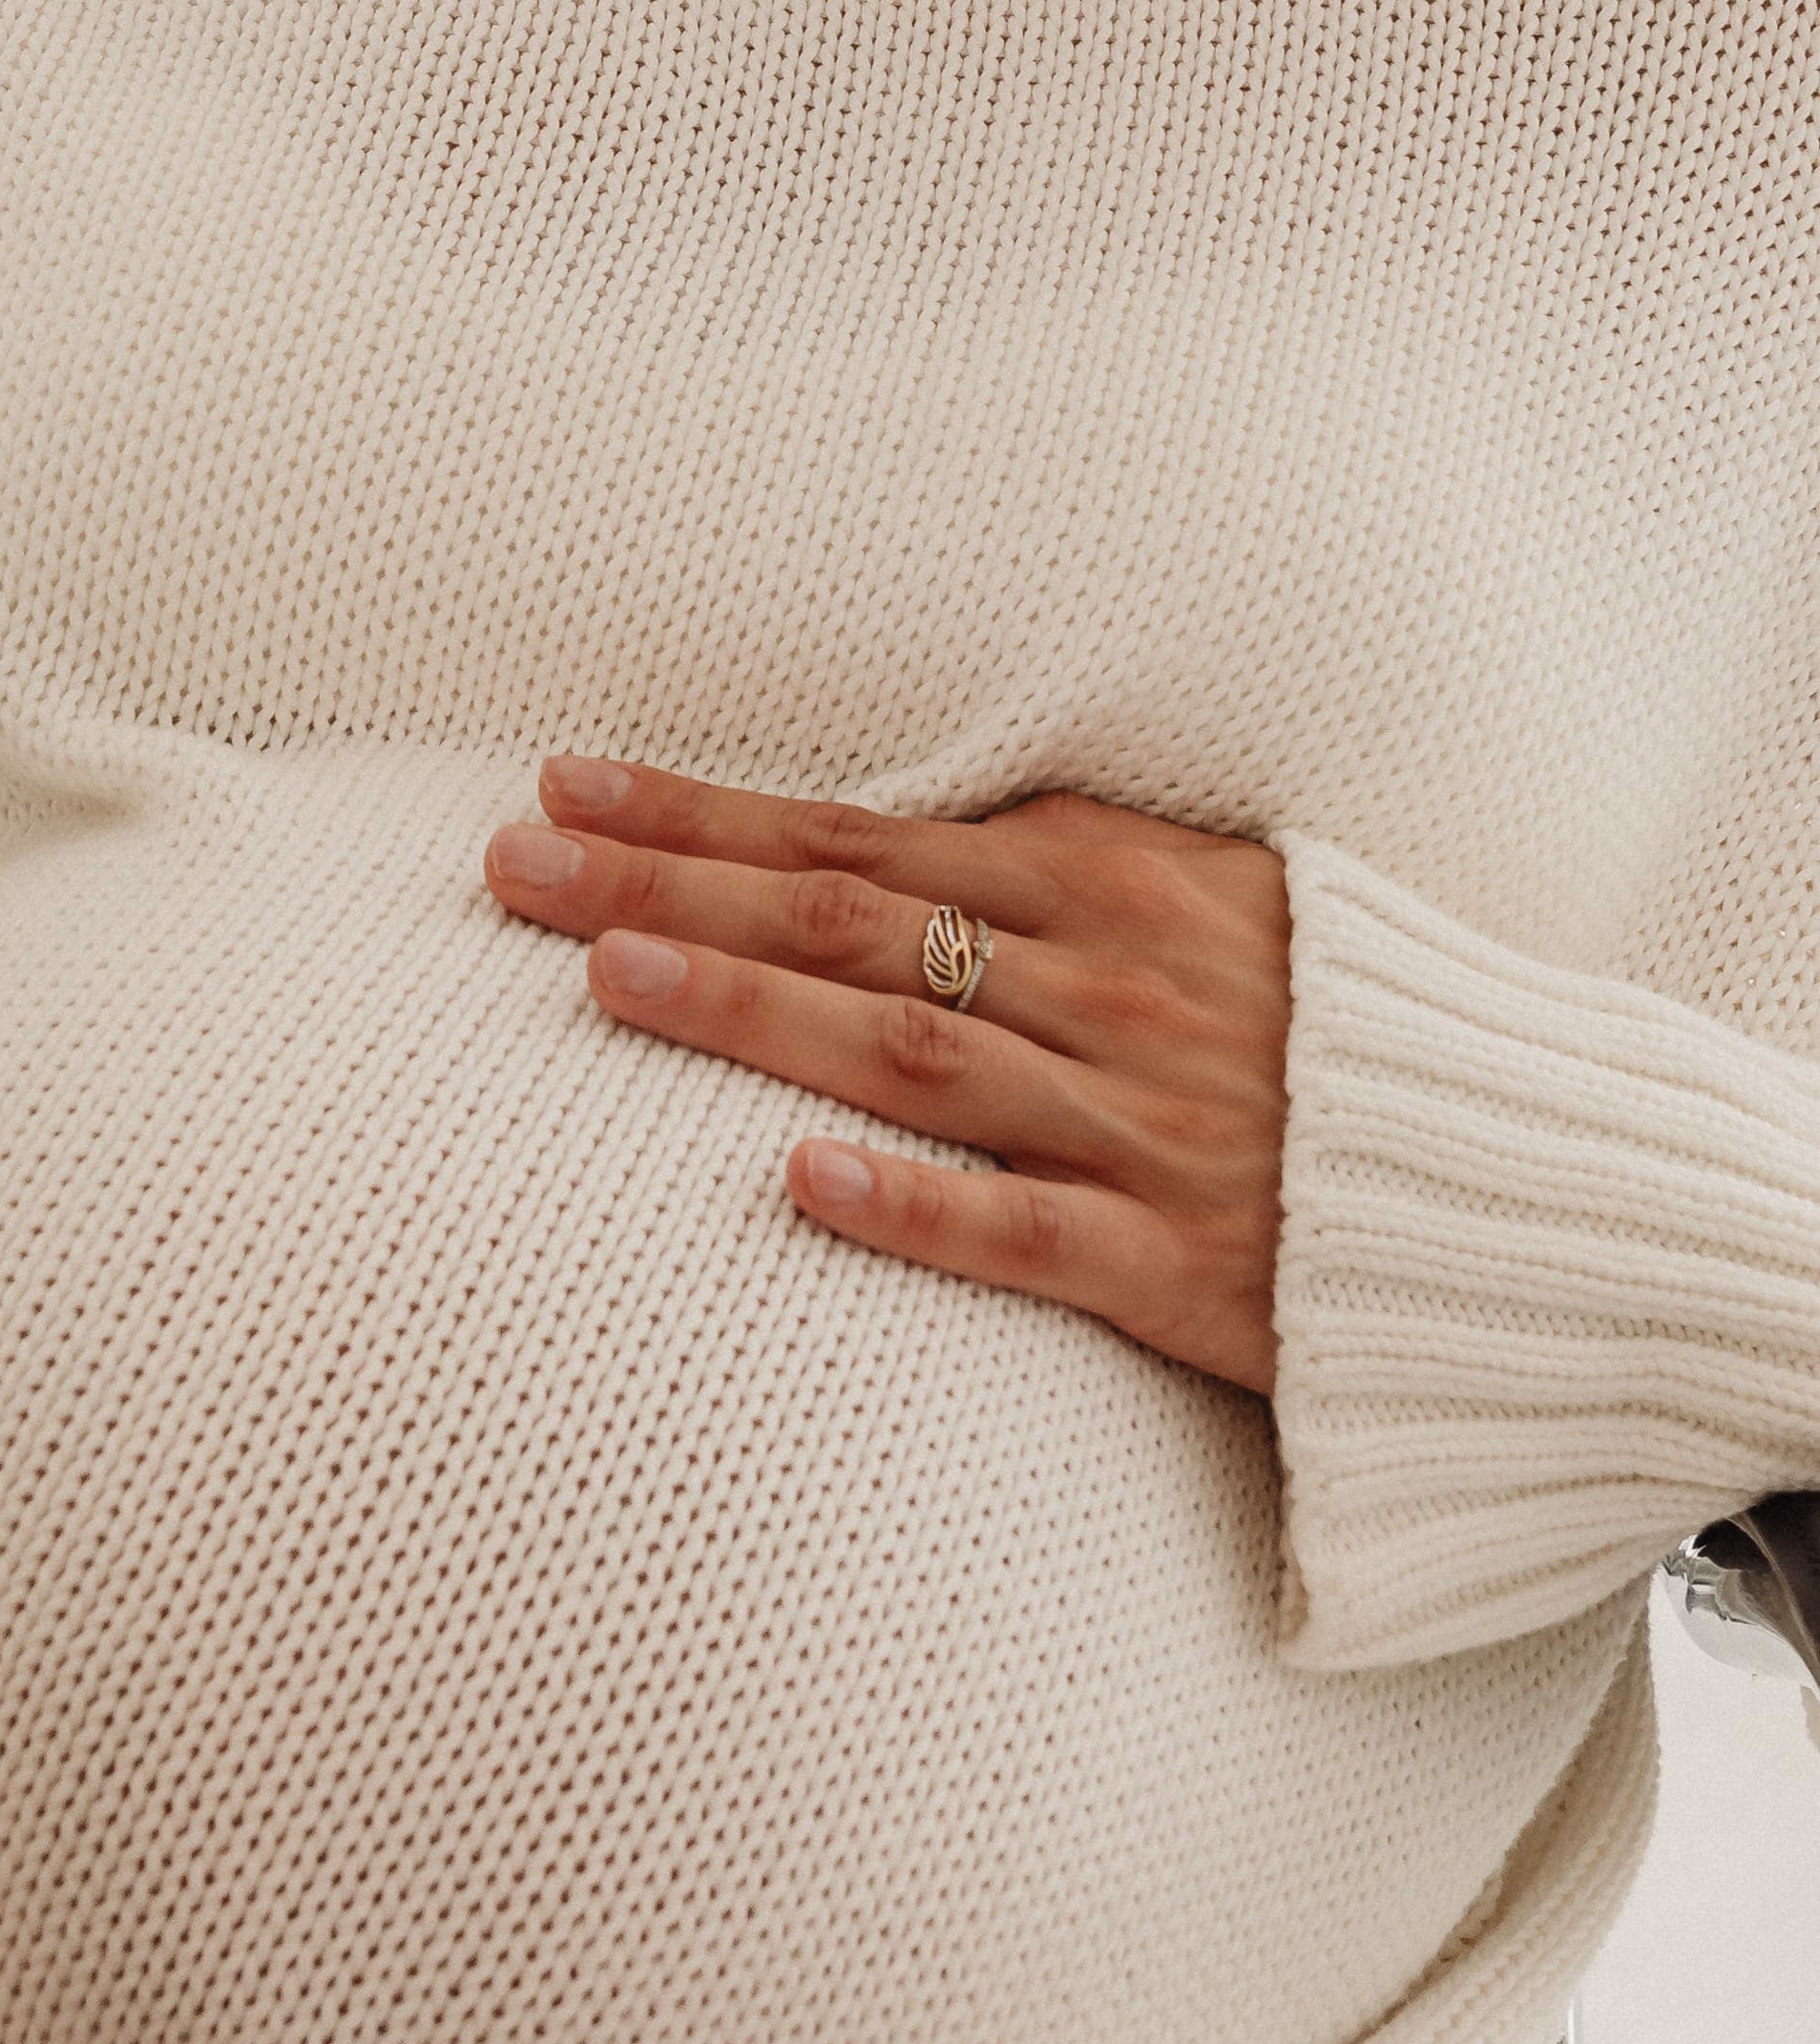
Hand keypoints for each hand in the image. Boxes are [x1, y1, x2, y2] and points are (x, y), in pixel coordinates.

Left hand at [484, 761, 1292, 1396]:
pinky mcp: (1177, 1261)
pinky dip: (916, 1205)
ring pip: (914, 1050)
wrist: (1532, 1185)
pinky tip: (798, 1187)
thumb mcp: (1216, 904)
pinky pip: (1026, 1231)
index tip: (568, 783)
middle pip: (853, 919)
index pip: (866, 835)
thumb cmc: (1347, 1037)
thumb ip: (1060, 878)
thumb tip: (893, 842)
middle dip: (674, 880)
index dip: (708, 811)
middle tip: (512, 860)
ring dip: (756, 1007)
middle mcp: (1109, 986)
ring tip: (607, 973)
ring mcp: (1137, 1122)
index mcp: (1113, 888)